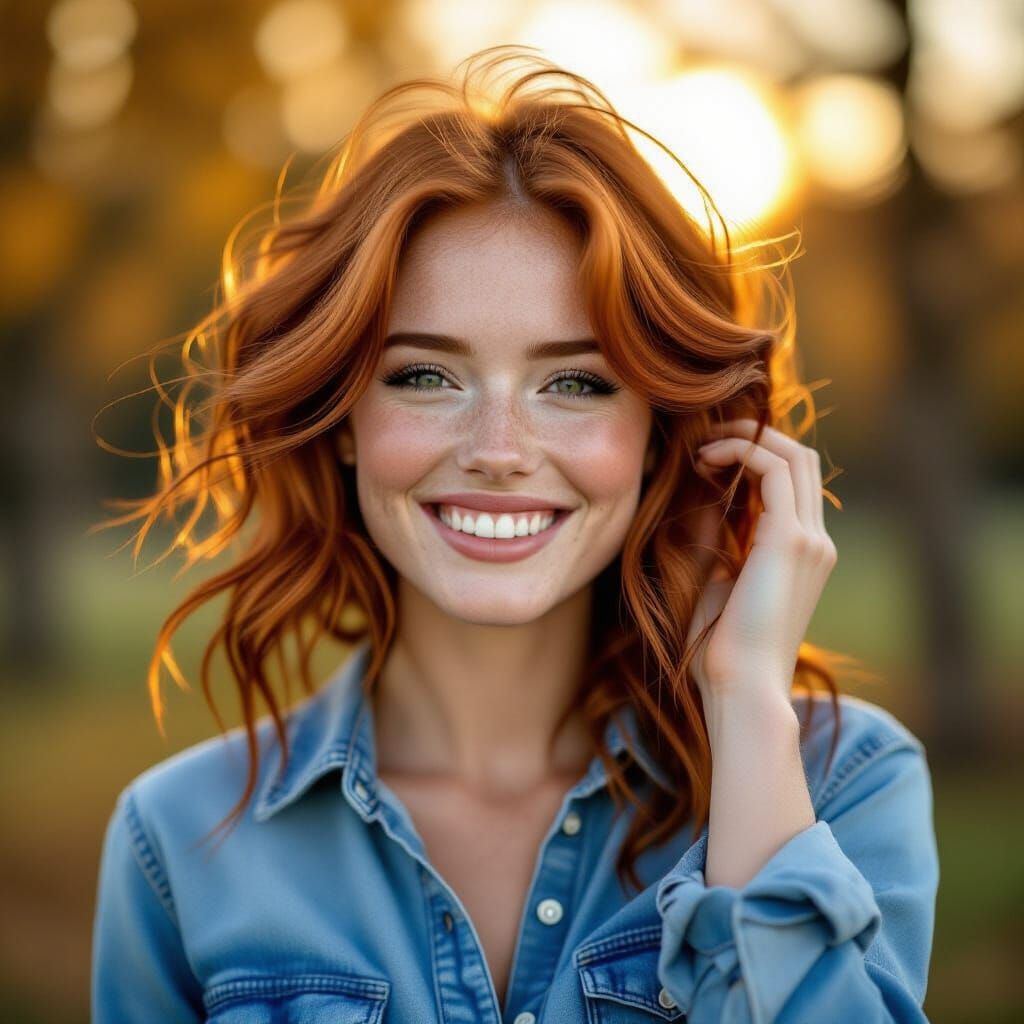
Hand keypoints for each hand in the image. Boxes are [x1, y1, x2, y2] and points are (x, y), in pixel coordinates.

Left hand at [683, 418, 837, 706]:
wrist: (739, 687)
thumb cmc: (719, 649)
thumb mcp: (714, 580)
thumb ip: (716, 537)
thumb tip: (701, 496)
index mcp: (803, 554)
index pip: (794, 482)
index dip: (756, 454)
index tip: (707, 458)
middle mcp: (816, 541)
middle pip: (801, 459)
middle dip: (754, 436)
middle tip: (706, 438)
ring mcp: (810, 539)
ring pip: (794, 456)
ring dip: (746, 438)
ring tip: (702, 447)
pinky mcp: (791, 540)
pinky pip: (774, 470)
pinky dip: (742, 452)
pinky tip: (705, 460)